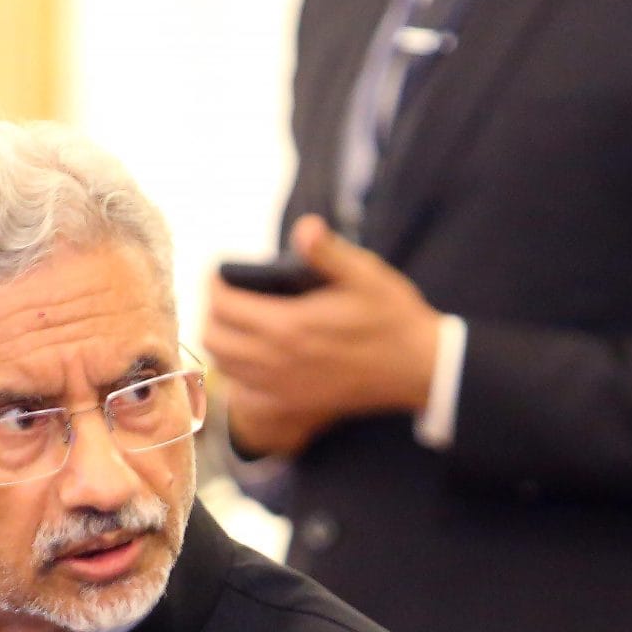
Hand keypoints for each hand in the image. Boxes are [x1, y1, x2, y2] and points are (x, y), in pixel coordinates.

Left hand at [201, 214, 442, 448]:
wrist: (419, 368)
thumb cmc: (394, 317)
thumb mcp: (366, 274)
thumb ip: (327, 252)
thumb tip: (304, 228)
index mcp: (289, 325)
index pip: (224, 304)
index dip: (214, 283)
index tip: (221, 272)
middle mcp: (278, 360)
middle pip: (214, 338)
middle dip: (212, 313)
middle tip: (228, 296)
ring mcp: (285, 386)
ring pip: (225, 366)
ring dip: (223, 342)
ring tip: (237, 322)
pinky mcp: (295, 403)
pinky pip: (246, 393)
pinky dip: (239, 374)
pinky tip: (255, 357)